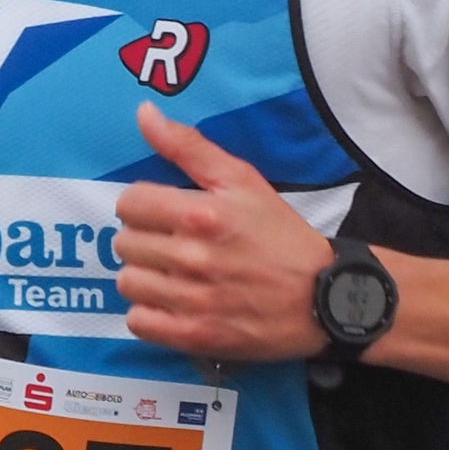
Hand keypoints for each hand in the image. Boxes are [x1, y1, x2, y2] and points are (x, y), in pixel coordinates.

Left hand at [113, 101, 337, 362]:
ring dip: (145, 277)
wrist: (323, 296)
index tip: (162, 214)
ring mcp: (193, 300)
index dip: (143, 206)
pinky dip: (150, 314)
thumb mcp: (242, 180)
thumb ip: (188, 146)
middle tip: (173, 245)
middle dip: (145, 240)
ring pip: (128, 283)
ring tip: (173, 275)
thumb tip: (143, 114)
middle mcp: (194, 257)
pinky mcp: (194, 335)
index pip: (130, 204)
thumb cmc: (280, 235)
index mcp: (202, 214)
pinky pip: (138, 322)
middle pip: (125, 244)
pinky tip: (173, 302)